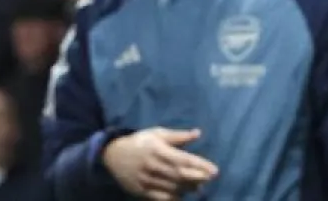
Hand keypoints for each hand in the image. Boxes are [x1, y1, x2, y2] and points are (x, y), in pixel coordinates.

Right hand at [102, 128, 218, 199]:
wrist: (112, 155)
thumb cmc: (139, 142)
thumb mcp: (156, 133)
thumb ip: (178, 136)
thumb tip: (198, 133)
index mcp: (158, 150)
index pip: (183, 159)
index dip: (201, 166)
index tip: (215, 170)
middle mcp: (153, 166)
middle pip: (182, 176)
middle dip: (198, 178)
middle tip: (208, 177)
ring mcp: (148, 180)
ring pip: (175, 189)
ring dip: (189, 188)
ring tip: (197, 186)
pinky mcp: (143, 191)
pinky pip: (164, 198)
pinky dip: (175, 197)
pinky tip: (181, 193)